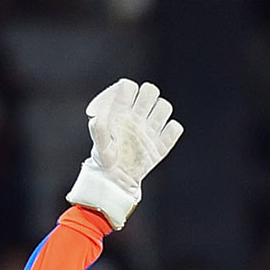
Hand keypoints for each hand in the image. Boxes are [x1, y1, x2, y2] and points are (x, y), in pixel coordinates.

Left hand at [66, 78, 182, 229]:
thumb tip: (95, 119)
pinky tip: (158, 141)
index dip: (127, 90)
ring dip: (160, 112)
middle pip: (151, 90)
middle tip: (139, 114)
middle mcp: (137, 117)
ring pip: (164, 106)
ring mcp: (150, 130)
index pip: (129, 86)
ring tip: (149, 129)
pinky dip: (172, 131)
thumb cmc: (105, 162)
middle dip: (147, 97)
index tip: (121, 104)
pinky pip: (174, 129)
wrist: (117, 182)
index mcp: (121, 111)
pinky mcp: (161, 145)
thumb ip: (98, 131)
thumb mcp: (100, 147)